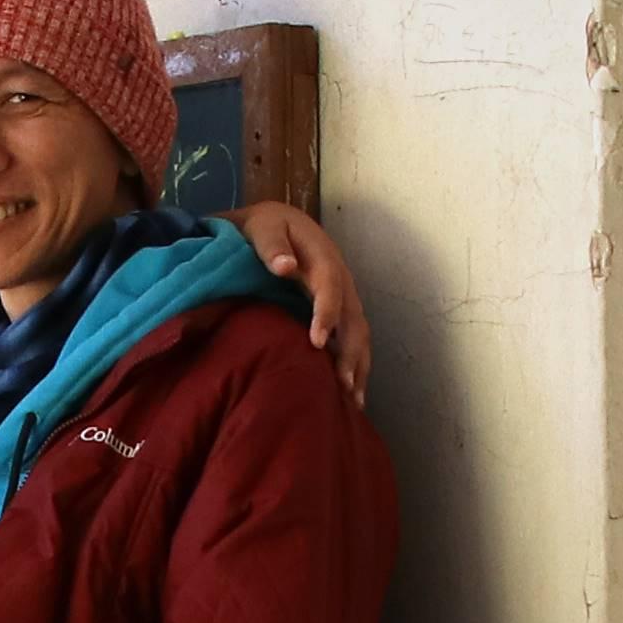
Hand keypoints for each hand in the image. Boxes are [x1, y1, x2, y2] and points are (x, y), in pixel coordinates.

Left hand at [228, 199, 371, 403]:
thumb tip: (285, 266)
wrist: (277, 221)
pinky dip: (356, 363)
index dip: (327, 314)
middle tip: (343, 385)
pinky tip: (351, 392)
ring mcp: (345, 294)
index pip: (330, 286)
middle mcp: (341, 278)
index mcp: (323, 257)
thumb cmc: (264, 227)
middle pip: (353, 317)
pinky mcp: (341, 307)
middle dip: (351, 352)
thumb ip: (272, 246)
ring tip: (354, 400)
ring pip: (359, 332)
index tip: (317, 342)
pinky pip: (354, 336)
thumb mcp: (263, 227)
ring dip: (359, 364)